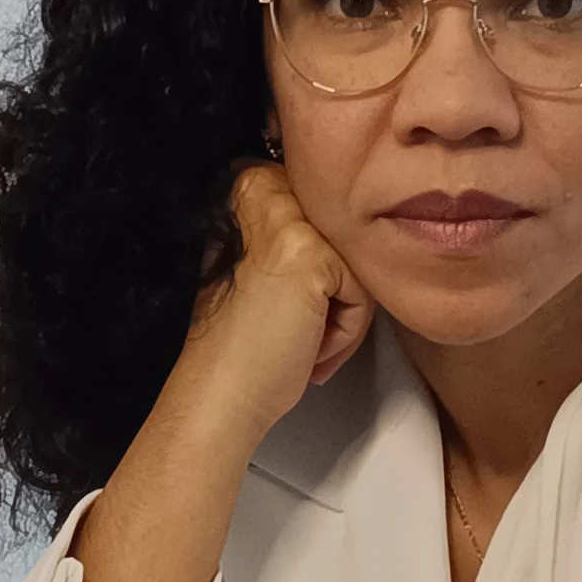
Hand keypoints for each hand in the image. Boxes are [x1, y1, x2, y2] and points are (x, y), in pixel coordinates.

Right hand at [176, 162, 376, 443]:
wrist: (219, 393)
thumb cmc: (240, 345)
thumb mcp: (260, 266)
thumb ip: (295, 236)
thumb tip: (355, 233)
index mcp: (249, 188)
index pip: (325, 214)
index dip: (322, 268)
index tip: (295, 305)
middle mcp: (267, 193)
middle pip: (346, 240)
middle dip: (337, 292)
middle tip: (303, 331)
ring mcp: (290, 222)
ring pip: (358, 266)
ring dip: (342, 317)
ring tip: (306, 345)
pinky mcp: (312, 256)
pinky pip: (362, 293)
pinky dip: (346, 333)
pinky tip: (308, 350)